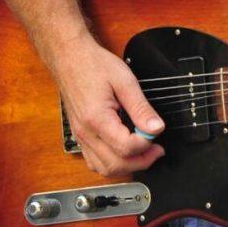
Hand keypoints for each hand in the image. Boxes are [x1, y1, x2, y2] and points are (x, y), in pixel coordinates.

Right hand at [51, 36, 164, 175]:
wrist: (70, 58)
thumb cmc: (93, 65)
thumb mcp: (124, 81)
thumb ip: (141, 107)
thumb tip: (156, 127)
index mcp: (96, 118)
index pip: (125, 147)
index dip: (146, 144)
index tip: (157, 133)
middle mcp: (85, 133)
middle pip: (115, 165)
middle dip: (141, 161)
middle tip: (157, 149)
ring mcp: (80, 137)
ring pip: (103, 168)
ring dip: (127, 166)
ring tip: (144, 152)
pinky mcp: (80, 136)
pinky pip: (94, 161)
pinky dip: (112, 163)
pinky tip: (124, 153)